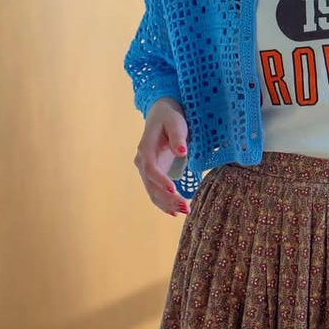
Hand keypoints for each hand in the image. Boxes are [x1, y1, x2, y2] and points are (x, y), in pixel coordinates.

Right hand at [133, 97, 190, 215]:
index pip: (150, 168)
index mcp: (145, 148)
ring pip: (153, 191)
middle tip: (185, 207)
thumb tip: (181, 152)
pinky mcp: (153, 175)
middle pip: (151, 184)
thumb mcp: (176, 122)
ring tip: (184, 211)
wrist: (162, 115)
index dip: (160, 180)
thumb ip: (178, 137)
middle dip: (167, 198)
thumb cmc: (170, 118)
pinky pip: (156, 192)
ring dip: (167, 204)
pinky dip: (164, 203)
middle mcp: (142, 161)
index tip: (174, 189)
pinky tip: (175, 212)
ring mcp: (146, 170)